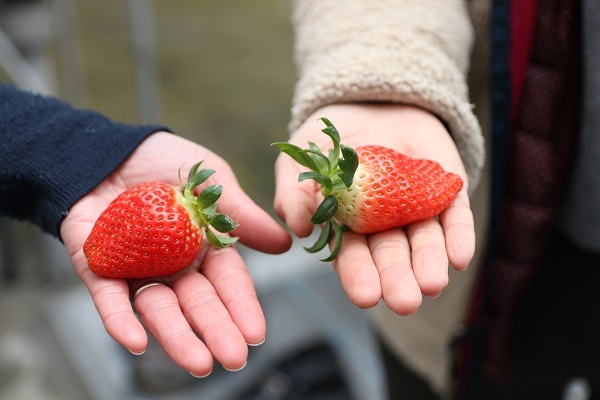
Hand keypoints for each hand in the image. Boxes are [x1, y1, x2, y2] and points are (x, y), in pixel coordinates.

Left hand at [61, 131, 291, 376]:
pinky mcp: (100, 265)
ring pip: (158, 308)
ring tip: (196, 362)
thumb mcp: (212, 180)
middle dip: (215, 331)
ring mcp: (137, 268)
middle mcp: (174, 265)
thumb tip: (285, 244)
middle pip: (197, 303)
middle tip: (233, 359)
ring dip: (176, 335)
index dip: (241, 306)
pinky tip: (135, 341)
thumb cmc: (166, 161)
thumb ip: (242, 213)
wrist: (111, 147)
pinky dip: (120, 319)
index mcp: (204, 247)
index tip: (255, 333)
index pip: (227, 282)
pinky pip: (109, 297)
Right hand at [274, 103, 473, 314]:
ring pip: (425, 241)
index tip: (365, 296)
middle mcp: (385, 225)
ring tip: (432, 284)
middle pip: (392, 256)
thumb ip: (293, 194)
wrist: (369, 101)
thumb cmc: (328, 140)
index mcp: (348, 227)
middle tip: (404, 302)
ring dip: (429, 263)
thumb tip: (298, 228)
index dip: (359, 276)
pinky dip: (459, 235)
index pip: (353, 257)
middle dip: (398, 279)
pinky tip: (459, 257)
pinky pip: (455, 215)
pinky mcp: (446, 189)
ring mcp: (417, 208)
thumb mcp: (300, 160)